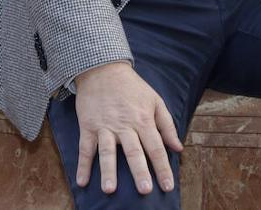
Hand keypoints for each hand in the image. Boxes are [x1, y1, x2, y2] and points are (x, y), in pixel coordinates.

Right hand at [73, 62, 182, 195]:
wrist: (103, 69)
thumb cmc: (132, 87)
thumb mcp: (155, 100)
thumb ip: (167, 125)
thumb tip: (178, 148)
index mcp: (143, 120)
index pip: (155, 147)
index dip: (162, 168)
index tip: (167, 186)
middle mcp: (125, 125)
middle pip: (133, 151)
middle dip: (139, 171)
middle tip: (144, 190)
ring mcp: (105, 126)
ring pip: (107, 151)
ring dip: (108, 171)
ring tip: (110, 190)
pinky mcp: (88, 126)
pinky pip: (85, 148)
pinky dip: (82, 165)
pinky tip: (82, 181)